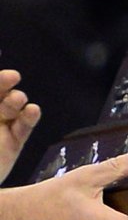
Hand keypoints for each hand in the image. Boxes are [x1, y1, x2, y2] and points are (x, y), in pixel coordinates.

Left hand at [0, 69, 40, 183]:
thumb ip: (4, 114)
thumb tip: (21, 106)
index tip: (6, 75)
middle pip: (0, 95)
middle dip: (5, 84)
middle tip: (12, 78)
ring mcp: (0, 130)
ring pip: (12, 109)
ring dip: (17, 101)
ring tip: (19, 100)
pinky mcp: (13, 145)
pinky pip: (23, 128)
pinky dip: (29, 118)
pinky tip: (32, 110)